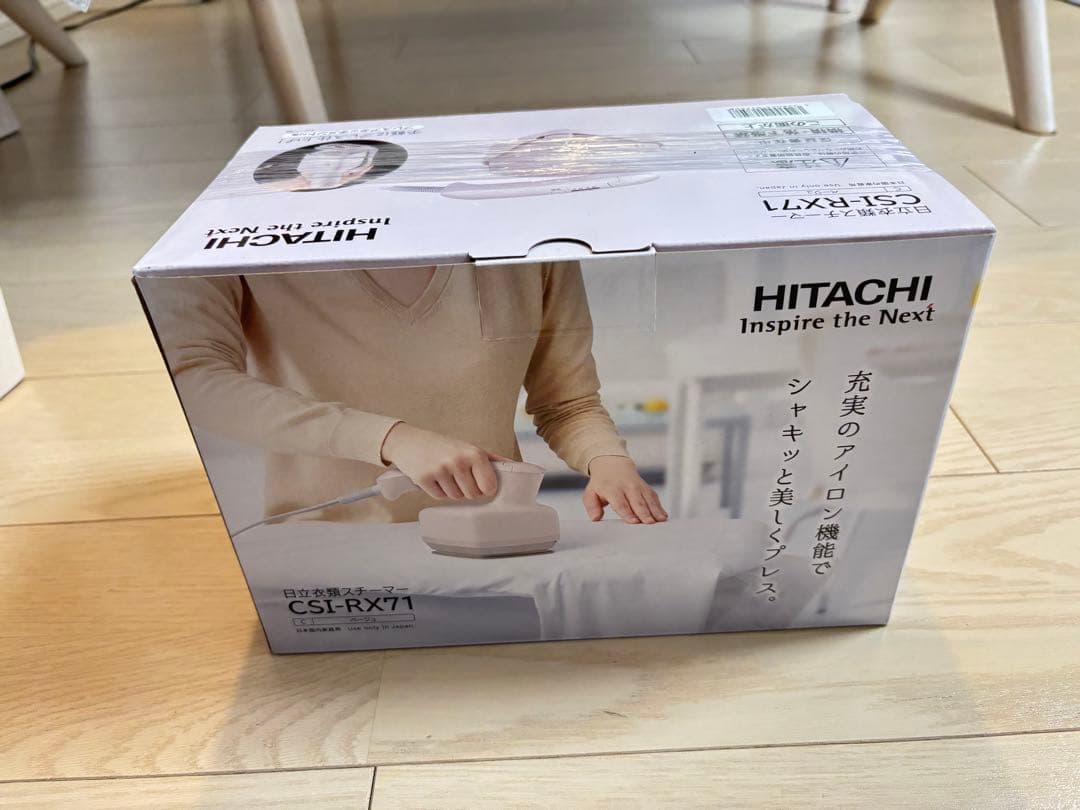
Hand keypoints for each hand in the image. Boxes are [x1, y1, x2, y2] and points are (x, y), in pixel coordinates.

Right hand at [381, 423, 502, 500]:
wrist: (409, 441)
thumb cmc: (443, 446)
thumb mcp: (469, 447)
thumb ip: (493, 459)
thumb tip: (517, 467)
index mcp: (474, 453)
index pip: (489, 487)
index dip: (484, 488)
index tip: (478, 481)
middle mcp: (458, 461)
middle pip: (473, 495)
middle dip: (467, 490)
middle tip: (458, 475)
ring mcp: (440, 470)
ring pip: (456, 497)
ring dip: (452, 490)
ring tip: (444, 474)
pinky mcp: (424, 479)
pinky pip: (440, 497)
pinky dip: (438, 491)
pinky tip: (434, 477)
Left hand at [583, 455, 667, 523]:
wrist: (613, 465)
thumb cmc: (601, 484)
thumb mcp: (591, 493)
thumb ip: (591, 506)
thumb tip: (595, 518)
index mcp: (612, 489)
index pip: (620, 502)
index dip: (627, 512)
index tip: (633, 521)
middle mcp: (627, 486)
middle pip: (637, 501)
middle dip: (644, 512)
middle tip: (649, 523)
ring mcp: (638, 486)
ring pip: (648, 499)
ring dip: (655, 510)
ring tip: (661, 520)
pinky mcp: (646, 488)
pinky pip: (654, 497)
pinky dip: (659, 506)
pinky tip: (663, 516)